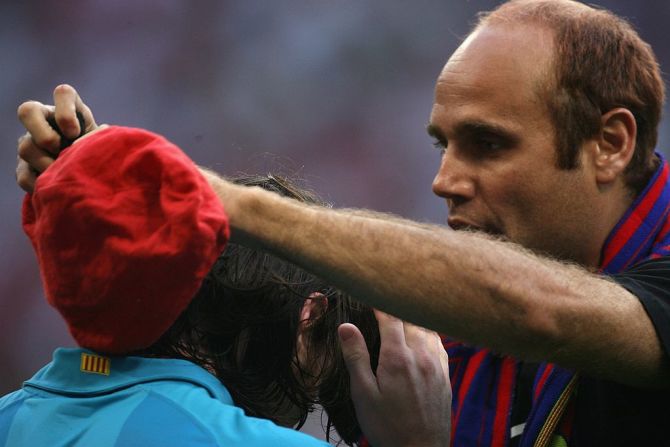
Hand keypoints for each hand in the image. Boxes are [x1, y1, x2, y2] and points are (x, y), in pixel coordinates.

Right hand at [16, 84, 98, 191]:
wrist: (91, 178)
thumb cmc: (101, 154)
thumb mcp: (106, 143)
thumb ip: (103, 138)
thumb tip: (102, 134)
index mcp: (69, 110)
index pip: (63, 93)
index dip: (65, 111)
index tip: (76, 133)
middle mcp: (44, 121)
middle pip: (27, 111)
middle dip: (44, 134)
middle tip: (60, 150)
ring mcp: (31, 143)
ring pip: (25, 147)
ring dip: (46, 164)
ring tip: (65, 174)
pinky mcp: (25, 168)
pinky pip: (23, 176)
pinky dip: (41, 184)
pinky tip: (57, 187)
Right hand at [339, 310, 450, 446]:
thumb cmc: (387, 426)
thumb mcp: (363, 394)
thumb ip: (356, 357)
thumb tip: (346, 326)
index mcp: (397, 357)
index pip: (390, 317)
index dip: (380, 302)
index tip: (370, 293)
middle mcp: (421, 355)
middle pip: (411, 318)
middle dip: (397, 305)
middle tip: (385, 297)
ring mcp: (437, 365)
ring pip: (428, 328)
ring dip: (414, 317)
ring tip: (403, 310)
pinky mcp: (445, 375)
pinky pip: (440, 343)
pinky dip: (429, 332)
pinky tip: (422, 334)